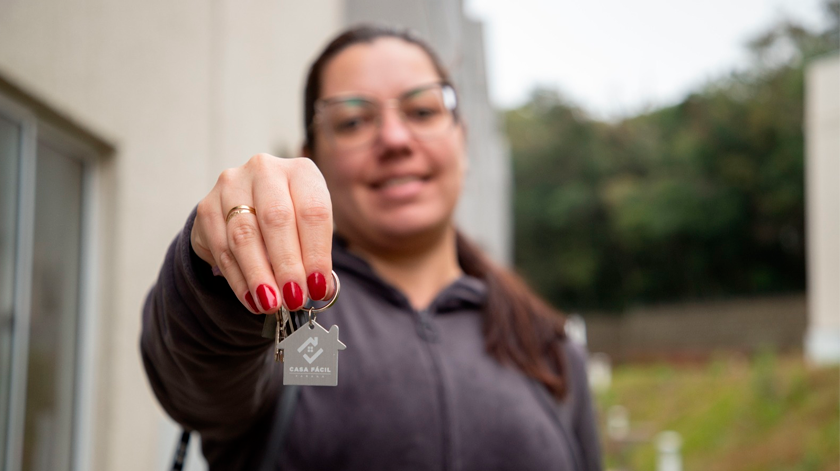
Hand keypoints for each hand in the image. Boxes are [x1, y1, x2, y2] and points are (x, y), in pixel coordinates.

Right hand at [191, 154, 333, 312]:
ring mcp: (232, 185)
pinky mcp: (207, 206)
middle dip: (287, 265)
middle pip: (277, 220)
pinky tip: (252, 299)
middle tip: (294, 298)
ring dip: (259, 275)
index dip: (317, 253)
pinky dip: (238, 279)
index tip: (318, 287)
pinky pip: (222, 248)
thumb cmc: (290, 220)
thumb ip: (315, 257)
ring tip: (272, 303)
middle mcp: (265, 170)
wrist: (247, 206)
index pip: (313, 212)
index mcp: (301, 172)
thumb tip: (321, 289)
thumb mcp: (309, 230)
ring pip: (244, 235)